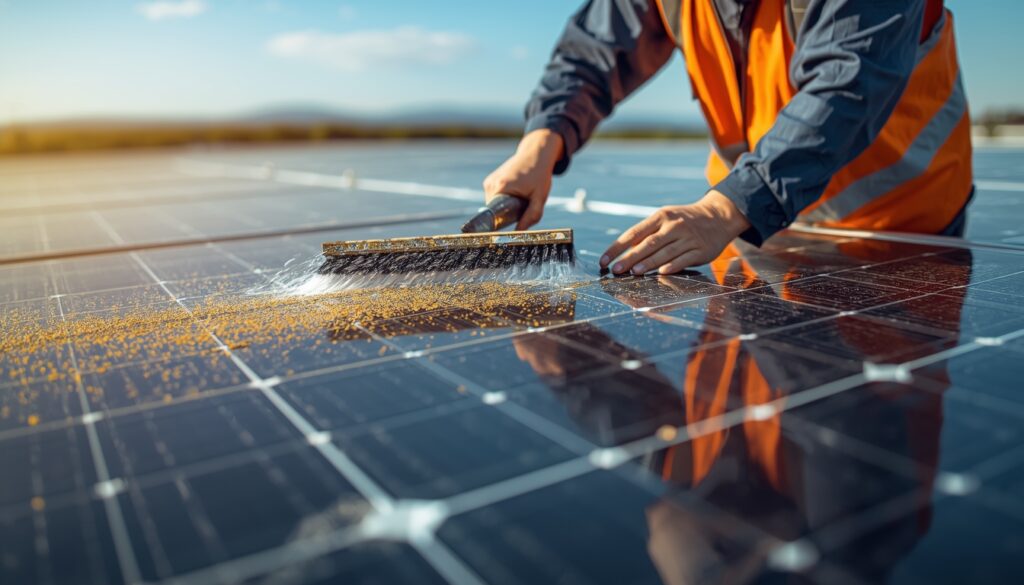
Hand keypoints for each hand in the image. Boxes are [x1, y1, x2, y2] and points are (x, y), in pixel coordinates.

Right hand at [483, 129, 563, 229]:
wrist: (536, 153)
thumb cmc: (540, 175)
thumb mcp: (539, 198)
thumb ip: (531, 217)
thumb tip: (519, 234)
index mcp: (500, 188)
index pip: (494, 216)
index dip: (503, 223)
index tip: (512, 223)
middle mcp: (491, 184)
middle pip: (495, 211)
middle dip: (508, 213)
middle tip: (522, 205)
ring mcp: (489, 181)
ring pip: (495, 205)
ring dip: (506, 205)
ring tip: (520, 194)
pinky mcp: (490, 180)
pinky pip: (495, 197)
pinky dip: (504, 198)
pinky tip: (515, 190)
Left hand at [600, 191, 751, 274]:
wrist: (718, 216)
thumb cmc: (684, 221)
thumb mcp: (665, 219)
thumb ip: (647, 233)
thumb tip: (624, 251)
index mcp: (660, 216)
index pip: (633, 233)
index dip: (617, 247)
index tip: (604, 260)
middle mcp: (674, 226)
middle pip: (648, 243)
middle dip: (630, 257)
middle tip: (616, 270)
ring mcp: (688, 238)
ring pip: (665, 252)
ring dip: (649, 263)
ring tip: (635, 273)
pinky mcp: (701, 250)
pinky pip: (684, 259)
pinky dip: (673, 265)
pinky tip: (662, 272)